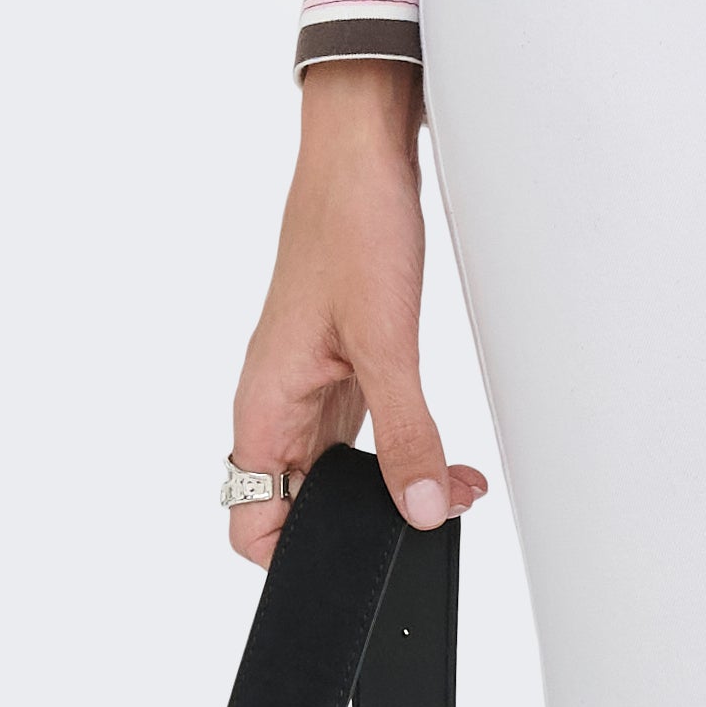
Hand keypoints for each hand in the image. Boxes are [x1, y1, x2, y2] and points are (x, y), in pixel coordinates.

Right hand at [225, 58, 488, 567]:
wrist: (364, 149)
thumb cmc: (351, 224)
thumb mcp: (387, 340)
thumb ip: (405, 433)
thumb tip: (421, 510)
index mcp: (260, 407)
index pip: (251, 525)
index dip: (297, 557)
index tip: (364, 557)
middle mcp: (276, 402)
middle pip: (301, 505)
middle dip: (366, 520)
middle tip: (438, 504)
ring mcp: (308, 382)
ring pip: (336, 468)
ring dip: (391, 479)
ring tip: (454, 479)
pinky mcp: (340, 360)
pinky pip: (359, 427)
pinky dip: (399, 443)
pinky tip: (440, 443)